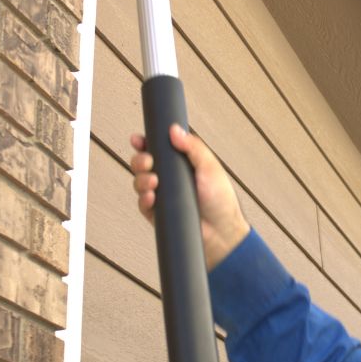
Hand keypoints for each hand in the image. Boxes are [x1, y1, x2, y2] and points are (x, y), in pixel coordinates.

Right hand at [130, 126, 250, 269]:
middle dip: (139, 160)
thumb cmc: (220, 199)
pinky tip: (151, 197)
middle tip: (148, 162)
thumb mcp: (210, 167)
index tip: (138, 140)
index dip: (145, 144)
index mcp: (180, 164)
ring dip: (141, 179)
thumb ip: (193, 147)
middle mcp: (168, 178)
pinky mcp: (158, 214)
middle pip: (143, 164)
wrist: (222, 231)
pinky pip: (142, 205)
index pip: (157, 150)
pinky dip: (144, 199)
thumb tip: (174, 130)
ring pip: (139, 183)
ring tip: (154, 182)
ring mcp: (162, 196)